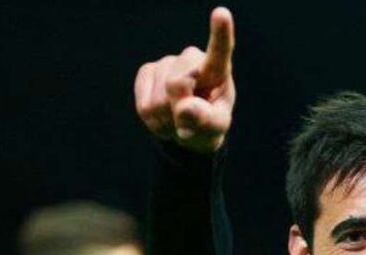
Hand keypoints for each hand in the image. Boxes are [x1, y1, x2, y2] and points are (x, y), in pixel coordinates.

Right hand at [135, 7, 234, 153]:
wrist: (187, 128)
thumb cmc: (208, 124)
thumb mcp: (214, 129)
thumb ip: (204, 120)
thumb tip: (185, 108)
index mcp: (217, 70)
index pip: (219, 51)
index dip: (220, 33)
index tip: (221, 13)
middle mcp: (192, 59)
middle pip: (176, 85)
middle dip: (179, 111)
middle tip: (189, 121)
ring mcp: (168, 63)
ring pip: (158, 101)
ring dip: (166, 119)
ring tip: (177, 118)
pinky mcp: (147, 72)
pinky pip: (144, 105)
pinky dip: (153, 120)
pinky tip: (163, 115)